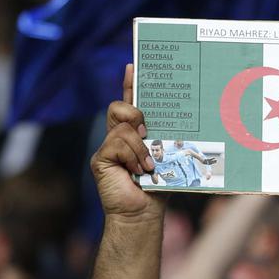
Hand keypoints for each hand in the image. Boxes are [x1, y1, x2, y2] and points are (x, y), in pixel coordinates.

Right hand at [91, 64, 161, 219]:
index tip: (133, 65)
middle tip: (148, 132)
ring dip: (140, 147)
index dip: (130, 84)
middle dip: (136, 114)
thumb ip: (165, 140)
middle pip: (121, 107)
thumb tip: (179, 121)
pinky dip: (132, 156)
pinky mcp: (100, 158)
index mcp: (136, 134)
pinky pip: (116, 143)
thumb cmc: (159, 186)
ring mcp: (108, 146)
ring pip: (123, 127)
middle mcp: (119, 136)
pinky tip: (138, 171)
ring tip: (148, 165)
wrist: (143, 212)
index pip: (131, 103)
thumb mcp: (168, 158)